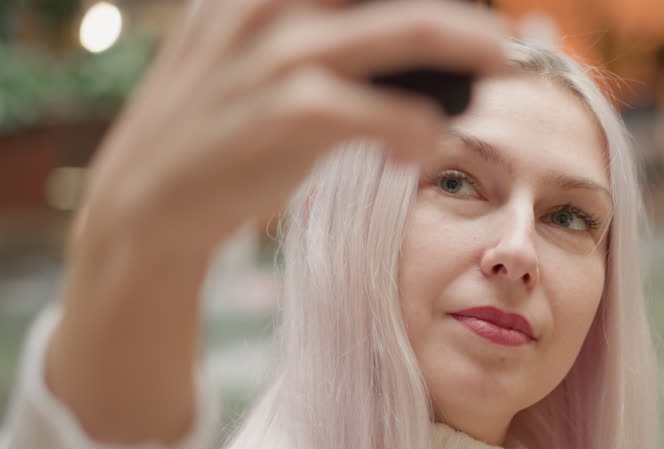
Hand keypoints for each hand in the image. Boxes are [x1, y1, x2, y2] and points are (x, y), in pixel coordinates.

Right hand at [73, 0, 507, 262]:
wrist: (149, 199)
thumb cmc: (223, 126)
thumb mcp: (255, 54)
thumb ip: (323, 33)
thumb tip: (412, 40)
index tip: (474, 11)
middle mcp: (267, 3)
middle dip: (460, 13)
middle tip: (500, 36)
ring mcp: (276, 54)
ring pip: (402, 30)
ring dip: (465, 46)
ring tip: (499, 66)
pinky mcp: (287, 111)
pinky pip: (379, 109)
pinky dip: (418, 125)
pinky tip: (430, 144)